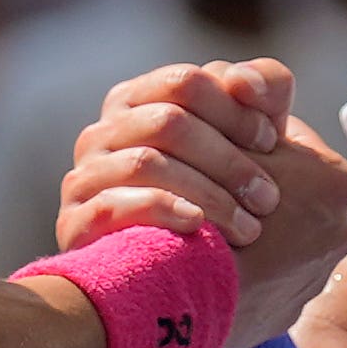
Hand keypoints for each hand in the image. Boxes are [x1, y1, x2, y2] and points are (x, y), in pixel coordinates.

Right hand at [59, 62, 302, 250]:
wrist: (195, 268)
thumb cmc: (229, 188)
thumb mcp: (255, 135)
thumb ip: (265, 90)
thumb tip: (242, 79)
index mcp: (137, 100)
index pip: (184, 82)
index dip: (234, 110)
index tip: (272, 142)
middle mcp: (102, 132)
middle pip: (168, 122)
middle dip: (227, 159)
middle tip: (268, 198)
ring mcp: (84, 177)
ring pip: (145, 163)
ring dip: (207, 194)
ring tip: (248, 226)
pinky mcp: (75, 224)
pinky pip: (112, 206)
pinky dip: (160, 210)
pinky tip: (196, 225)